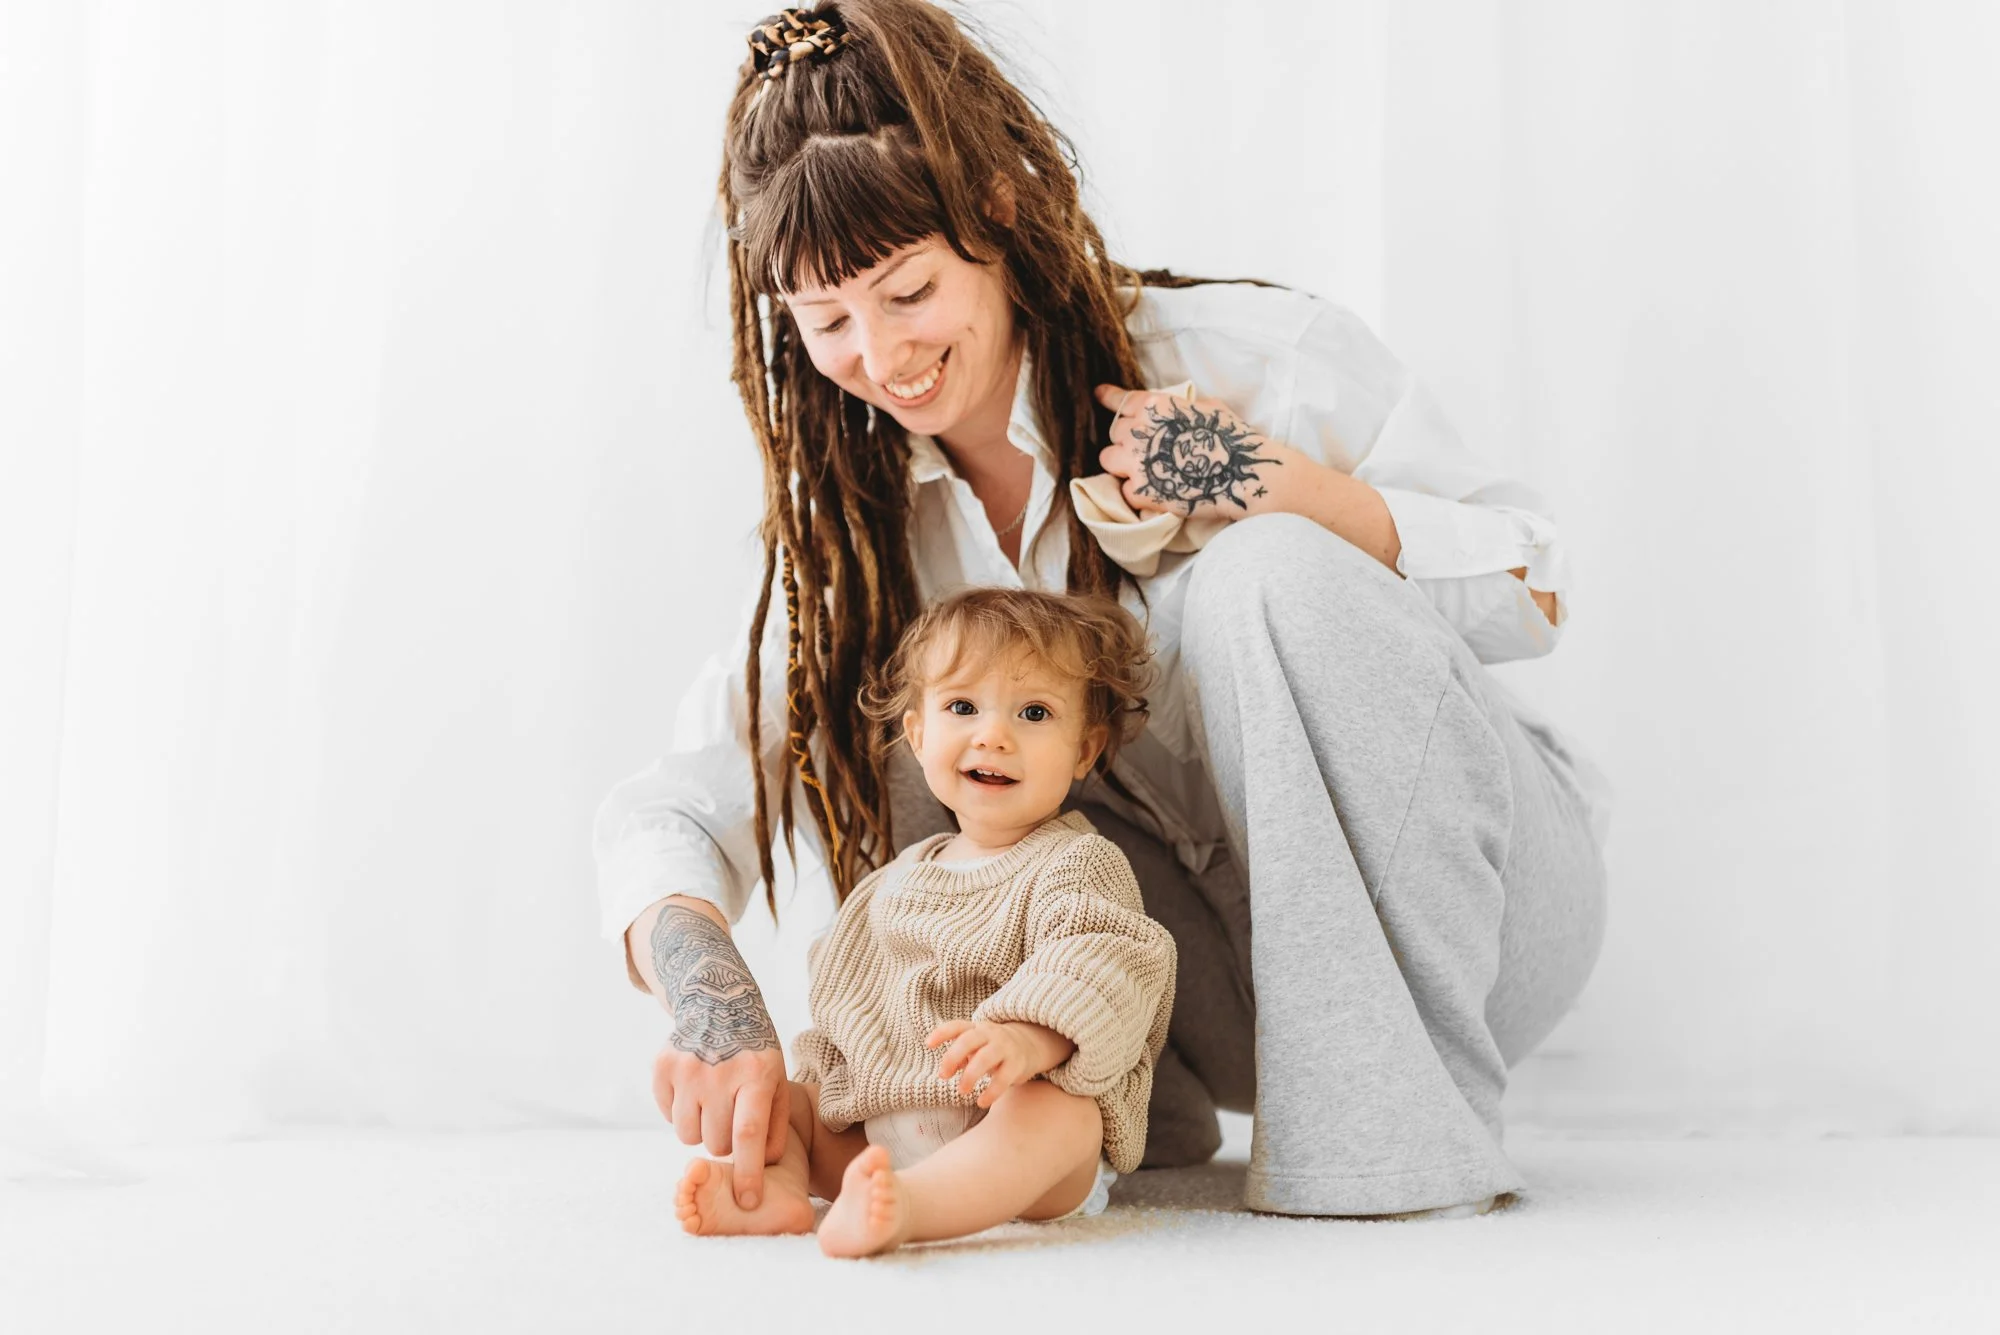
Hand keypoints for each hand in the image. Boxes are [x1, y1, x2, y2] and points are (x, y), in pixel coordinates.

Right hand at [647, 905, 788, 1209]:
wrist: (717, 1001)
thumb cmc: (754, 1052)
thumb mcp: (776, 1079)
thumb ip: (774, 1124)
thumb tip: (765, 1166)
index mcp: (755, 1075)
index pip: (748, 1136)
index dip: (748, 1174)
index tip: (747, 1203)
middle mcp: (718, 1072)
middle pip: (716, 1142)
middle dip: (724, 1142)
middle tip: (731, 1115)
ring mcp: (686, 1068)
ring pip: (688, 1136)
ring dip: (701, 1128)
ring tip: (713, 1101)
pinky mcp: (661, 1066)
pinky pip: (667, 1115)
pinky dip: (680, 1111)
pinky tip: (694, 1087)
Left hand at [926, 1019, 1074, 1108]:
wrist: (1029, 1045)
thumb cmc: (992, 1048)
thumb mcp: (976, 1047)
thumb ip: (959, 1056)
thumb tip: (944, 1071)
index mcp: (976, 1029)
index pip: (956, 1026)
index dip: (941, 1033)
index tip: (928, 1044)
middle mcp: (989, 1034)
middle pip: (968, 1040)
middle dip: (952, 1057)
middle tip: (943, 1076)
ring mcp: (1004, 1047)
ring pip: (985, 1058)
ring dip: (970, 1075)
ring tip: (962, 1091)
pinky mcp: (1016, 1064)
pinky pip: (1003, 1078)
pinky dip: (991, 1091)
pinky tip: (981, 1102)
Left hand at [1093, 383, 1297, 519]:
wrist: (1242, 474)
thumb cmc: (1232, 437)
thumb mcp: (1207, 406)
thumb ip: (1180, 406)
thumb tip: (1174, 408)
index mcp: (1155, 405)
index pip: (1120, 400)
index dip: (1108, 397)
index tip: (1099, 394)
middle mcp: (1139, 430)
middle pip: (1115, 433)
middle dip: (1128, 441)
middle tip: (1148, 451)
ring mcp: (1136, 461)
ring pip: (1108, 460)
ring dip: (1122, 465)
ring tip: (1145, 472)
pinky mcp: (1140, 491)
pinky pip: (1125, 490)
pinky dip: (1138, 493)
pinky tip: (1157, 492)